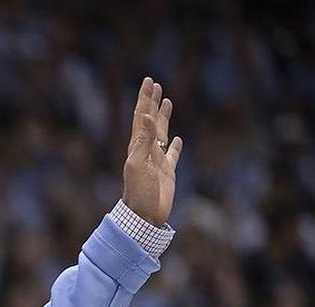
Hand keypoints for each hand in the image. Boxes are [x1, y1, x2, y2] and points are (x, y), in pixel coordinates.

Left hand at [122, 77, 182, 226]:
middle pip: (150, 120)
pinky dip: (174, 145)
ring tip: (167, 101)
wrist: (144, 217)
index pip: (141, 117)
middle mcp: (146, 150)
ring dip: (163, 117)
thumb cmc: (139, 193)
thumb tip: (146, 116)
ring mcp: (157, 160)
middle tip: (155, 84)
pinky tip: (176, 139)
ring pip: (161, 133)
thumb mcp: (139, 165)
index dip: (144, 99)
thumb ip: (143, 141)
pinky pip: (172, 154)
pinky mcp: (167, 172)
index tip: (148, 81)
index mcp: (137, 146)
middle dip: (152, 102)